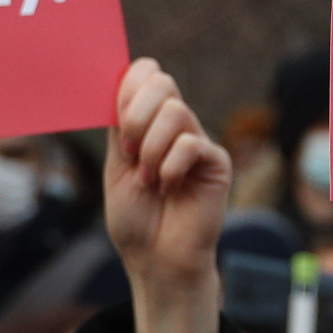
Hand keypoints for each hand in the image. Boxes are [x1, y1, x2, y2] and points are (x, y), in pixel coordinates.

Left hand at [104, 58, 229, 332]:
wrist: (155, 259)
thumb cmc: (135, 218)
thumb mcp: (116, 166)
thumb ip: (121, 126)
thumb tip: (122, 81)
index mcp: (147, 121)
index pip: (145, 74)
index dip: (128, 87)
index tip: (117, 125)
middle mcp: (174, 127)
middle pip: (161, 81)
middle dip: (136, 115)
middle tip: (129, 151)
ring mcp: (197, 142)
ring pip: (175, 111)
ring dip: (151, 150)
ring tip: (149, 180)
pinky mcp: (216, 162)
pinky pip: (191, 144)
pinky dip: (170, 167)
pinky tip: (168, 188)